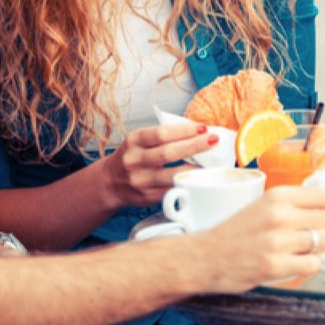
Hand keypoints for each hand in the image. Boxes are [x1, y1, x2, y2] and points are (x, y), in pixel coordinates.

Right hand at [99, 122, 214, 207]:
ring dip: (195, 168)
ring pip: (171, 175)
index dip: (184, 130)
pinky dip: (188, 182)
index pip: (161, 134)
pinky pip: (173, 189)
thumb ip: (162, 136)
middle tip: (214, 140)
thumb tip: (197, 131)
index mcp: (134, 141)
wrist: (111, 182)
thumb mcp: (140, 141)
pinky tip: (200, 177)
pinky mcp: (148, 197)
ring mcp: (141, 181)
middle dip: (194, 146)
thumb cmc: (133, 156)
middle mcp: (134, 161)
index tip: (203, 127)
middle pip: (167, 153)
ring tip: (212, 162)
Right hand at [194, 186, 324, 290]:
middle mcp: (279, 215)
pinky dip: (312, 264)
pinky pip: (312, 264)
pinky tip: (301, 262)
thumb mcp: (263, 207)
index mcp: (278, 196)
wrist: (204, 257)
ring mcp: (277, 242)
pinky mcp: (275, 266)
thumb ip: (294, 206)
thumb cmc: (236, 232)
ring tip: (317, 248)